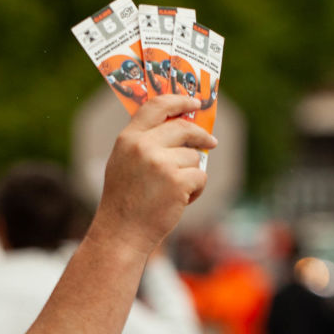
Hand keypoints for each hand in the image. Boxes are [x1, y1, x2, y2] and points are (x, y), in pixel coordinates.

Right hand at [91, 95, 213, 258]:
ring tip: (173, 191)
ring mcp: (161, 164)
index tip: (194, 102)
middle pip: (184, 128)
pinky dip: (196, 190)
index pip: (157, 106)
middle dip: (201, 135)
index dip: (179, 100)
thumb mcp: (124, 162)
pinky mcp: (177, 182)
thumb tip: (181, 126)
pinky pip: (200, 176)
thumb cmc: (125, 200)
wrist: (122, 233)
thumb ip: (145, 141)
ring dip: (191, 173)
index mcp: (128, 139)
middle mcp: (144, 146)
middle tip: (212, 141)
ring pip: (194, 157)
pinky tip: (179, 202)